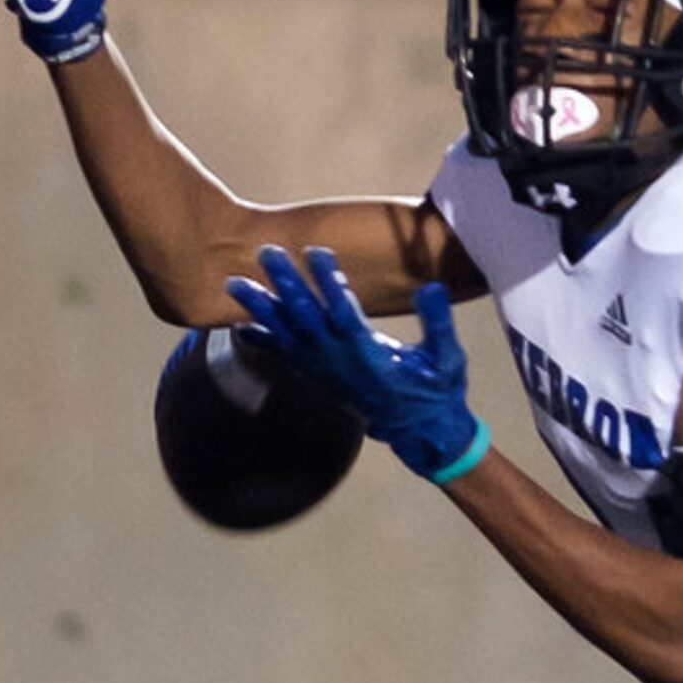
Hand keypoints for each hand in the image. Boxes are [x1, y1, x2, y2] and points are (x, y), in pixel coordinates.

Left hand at [226, 246, 485, 480]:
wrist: (422, 431)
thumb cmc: (438, 392)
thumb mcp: (448, 359)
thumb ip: (439, 323)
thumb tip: (431, 288)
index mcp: (373, 357)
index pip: (345, 315)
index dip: (328, 284)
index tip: (315, 253)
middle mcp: (342, 364)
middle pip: (307, 319)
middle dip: (286, 283)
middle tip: (267, 251)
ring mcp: (327, 373)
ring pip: (287, 336)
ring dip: (261, 309)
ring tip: (234, 283)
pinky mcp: (322, 378)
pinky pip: (286, 359)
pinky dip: (262, 342)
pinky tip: (241, 325)